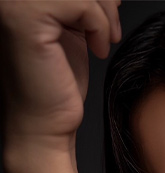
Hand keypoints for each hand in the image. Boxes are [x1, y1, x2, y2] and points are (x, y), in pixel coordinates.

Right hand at [0, 0, 120, 149]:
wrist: (42, 124)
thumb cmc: (55, 85)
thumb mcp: (71, 30)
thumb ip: (79, 6)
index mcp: (21, 0)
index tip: (109, 14)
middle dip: (103, 2)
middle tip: (109, 32)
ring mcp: (12, 4)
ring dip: (104, 15)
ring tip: (103, 42)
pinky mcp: (24, 18)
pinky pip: (82, 4)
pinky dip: (100, 26)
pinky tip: (96, 50)